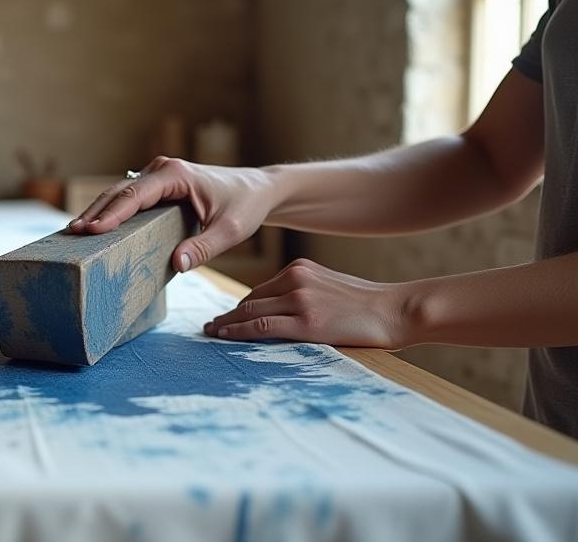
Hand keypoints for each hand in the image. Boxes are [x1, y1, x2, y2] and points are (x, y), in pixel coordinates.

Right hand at [68, 157, 276, 271]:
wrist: (258, 189)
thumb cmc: (246, 206)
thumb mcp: (231, 231)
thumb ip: (204, 247)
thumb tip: (177, 264)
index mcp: (176, 175)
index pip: (136, 195)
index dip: (113, 213)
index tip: (93, 230)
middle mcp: (163, 169)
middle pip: (120, 191)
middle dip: (96, 211)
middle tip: (73, 233)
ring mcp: (158, 174)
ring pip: (120, 192)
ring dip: (99, 210)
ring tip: (76, 231)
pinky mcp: (158, 185)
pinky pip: (129, 197)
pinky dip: (111, 210)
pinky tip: (96, 226)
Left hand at [204, 258, 409, 348]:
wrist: (396, 310)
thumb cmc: (367, 304)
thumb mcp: (329, 287)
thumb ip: (303, 293)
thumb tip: (278, 310)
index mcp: (300, 269)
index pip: (260, 290)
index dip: (239, 306)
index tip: (224, 317)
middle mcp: (295, 279)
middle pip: (250, 300)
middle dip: (227, 315)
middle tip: (210, 326)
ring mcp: (300, 300)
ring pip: (250, 312)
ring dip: (226, 324)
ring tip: (212, 334)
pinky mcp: (306, 322)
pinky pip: (261, 327)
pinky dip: (238, 332)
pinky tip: (225, 337)